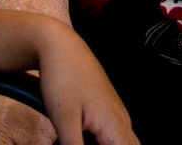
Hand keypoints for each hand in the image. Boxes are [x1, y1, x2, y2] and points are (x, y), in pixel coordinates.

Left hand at [35, 22, 137, 144]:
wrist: (60, 45)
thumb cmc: (63, 76)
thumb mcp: (65, 120)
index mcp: (115, 126)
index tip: (86, 143)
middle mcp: (121, 122)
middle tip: (81, 140)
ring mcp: (115, 115)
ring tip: (74, 135)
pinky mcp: (106, 112)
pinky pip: (111, 138)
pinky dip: (99, 142)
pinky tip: (77, 136)